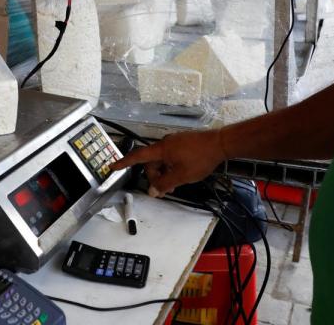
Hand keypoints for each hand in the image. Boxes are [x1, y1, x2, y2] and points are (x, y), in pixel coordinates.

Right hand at [110, 129, 226, 196]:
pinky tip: (180, 175)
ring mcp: (174, 142)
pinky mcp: (183, 143)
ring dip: (164, 173)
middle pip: (151, 162)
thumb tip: (153, 191)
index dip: (124, 162)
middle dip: (154, 177)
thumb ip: (164, 184)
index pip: (137, 156)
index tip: (112, 166)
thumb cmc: (201, 158)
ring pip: (162, 160)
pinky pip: (170, 156)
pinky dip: (170, 167)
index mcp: (161, 149)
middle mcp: (165, 143)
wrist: (221, 144)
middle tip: (162, 190)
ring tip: (174, 185)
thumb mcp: (181, 176)